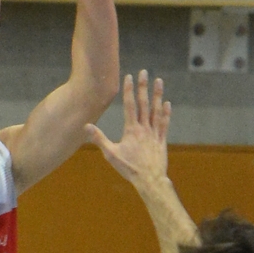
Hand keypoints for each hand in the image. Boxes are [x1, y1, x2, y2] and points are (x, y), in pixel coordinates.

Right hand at [85, 71, 169, 186]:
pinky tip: (167, 104)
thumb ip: (99, 139)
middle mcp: (144, 128)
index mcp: (131, 130)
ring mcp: (154, 133)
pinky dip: (165, 113)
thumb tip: (86, 126)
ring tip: (159, 81)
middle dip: (143, 87)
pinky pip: (164, 124)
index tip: (129, 77)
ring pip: (156, 110)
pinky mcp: (161, 141)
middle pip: (144, 103)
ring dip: (157, 95)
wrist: (149, 180)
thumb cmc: (129, 168)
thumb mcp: (111, 154)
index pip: (130, 105)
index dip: (129, 90)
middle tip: (144, 72)